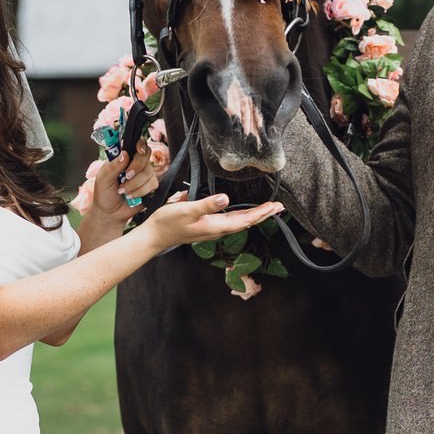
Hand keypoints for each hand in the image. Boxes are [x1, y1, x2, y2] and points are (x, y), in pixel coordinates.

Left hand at [77, 131, 169, 228]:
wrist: (110, 213)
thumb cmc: (104, 194)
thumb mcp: (103, 179)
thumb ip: (113, 166)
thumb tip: (124, 154)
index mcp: (123, 157)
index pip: (136, 144)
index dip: (140, 144)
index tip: (138, 150)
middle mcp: (135, 163)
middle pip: (145, 155)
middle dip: (136, 167)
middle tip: (125, 176)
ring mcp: (144, 174)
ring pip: (149, 172)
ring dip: (134, 184)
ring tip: (123, 191)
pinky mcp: (150, 186)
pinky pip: (152, 184)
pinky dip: (140, 191)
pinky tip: (131, 196)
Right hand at [148, 190, 284, 251]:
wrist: (155, 236)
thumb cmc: (168, 223)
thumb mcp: (186, 210)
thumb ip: (207, 204)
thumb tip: (226, 198)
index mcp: (216, 226)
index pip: (245, 220)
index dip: (261, 213)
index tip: (275, 207)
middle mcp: (217, 229)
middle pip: (246, 221)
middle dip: (263, 214)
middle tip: (279, 207)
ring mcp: (212, 228)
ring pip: (239, 221)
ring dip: (255, 215)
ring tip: (268, 209)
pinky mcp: (207, 225)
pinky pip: (230, 220)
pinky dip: (242, 215)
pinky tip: (244, 212)